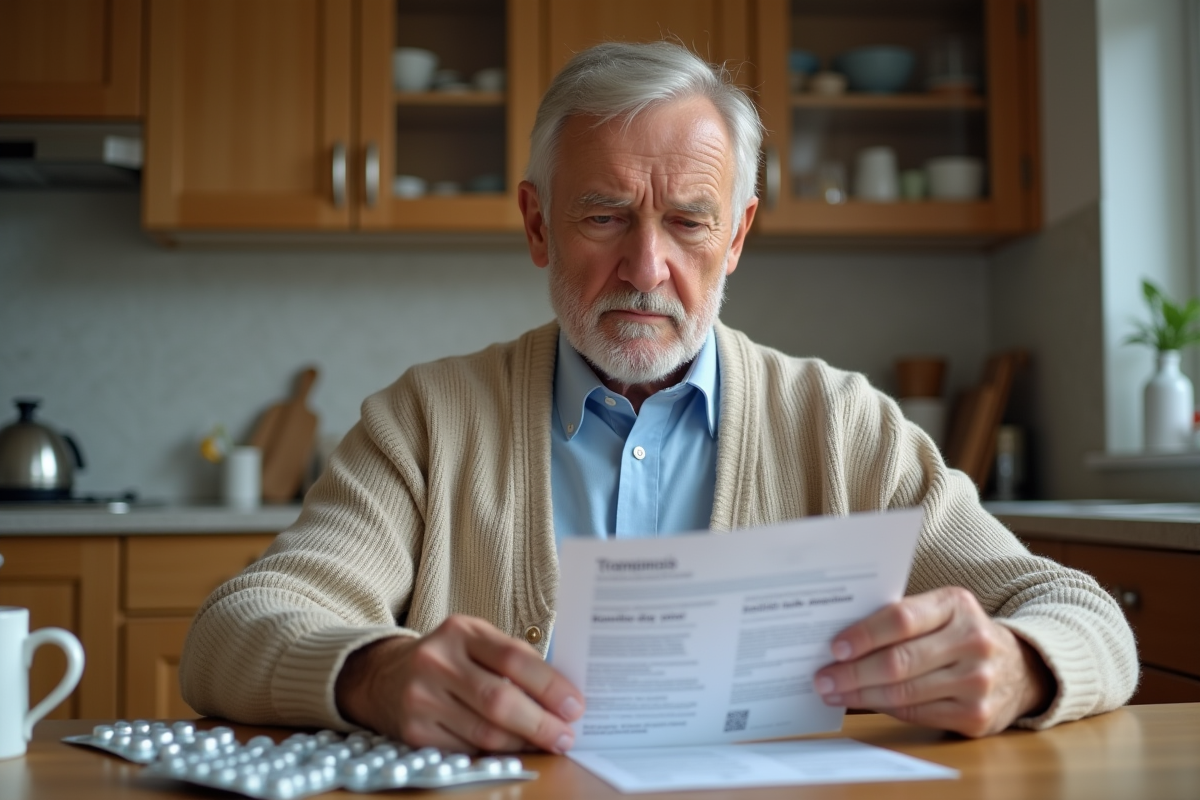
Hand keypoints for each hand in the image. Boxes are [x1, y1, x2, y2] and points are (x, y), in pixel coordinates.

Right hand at [335, 615, 584, 752]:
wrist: (381, 675)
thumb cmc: (446, 657)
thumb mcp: (474, 640)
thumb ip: (512, 658)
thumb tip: (561, 695)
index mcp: (460, 631)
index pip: (513, 658)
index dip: (549, 685)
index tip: (574, 705)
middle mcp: (437, 662)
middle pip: (499, 700)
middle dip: (540, 723)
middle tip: (566, 735)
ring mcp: (421, 698)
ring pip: (485, 732)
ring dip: (523, 743)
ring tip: (546, 744)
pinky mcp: (414, 732)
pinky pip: (466, 750)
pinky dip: (495, 755)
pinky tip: (513, 751)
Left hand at [812, 586, 1053, 736]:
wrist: (1019, 668)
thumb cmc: (959, 633)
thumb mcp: (941, 611)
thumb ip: (901, 617)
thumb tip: (840, 639)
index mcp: (956, 605)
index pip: (902, 618)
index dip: (864, 634)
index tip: (834, 646)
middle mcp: (972, 642)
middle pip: (899, 661)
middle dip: (852, 672)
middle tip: (822, 677)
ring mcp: (978, 682)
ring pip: (904, 693)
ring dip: (861, 695)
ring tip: (833, 691)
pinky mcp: (977, 716)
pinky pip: (916, 714)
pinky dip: (883, 709)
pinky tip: (862, 703)